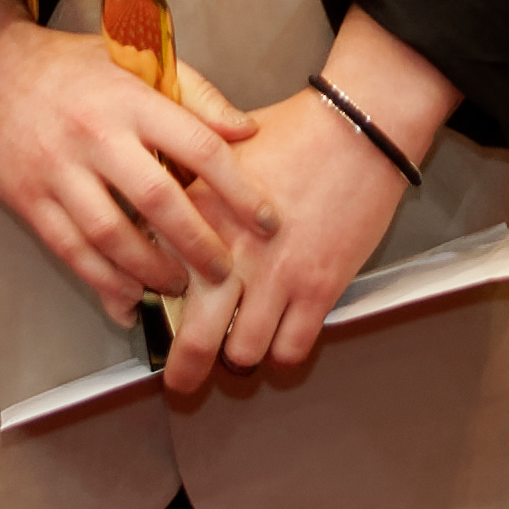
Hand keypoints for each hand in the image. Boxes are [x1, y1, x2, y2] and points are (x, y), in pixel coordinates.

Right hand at [0, 11, 273, 328]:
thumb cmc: (71, 67)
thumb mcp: (133, 59)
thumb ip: (195, 94)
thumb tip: (247, 131)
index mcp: (130, 98)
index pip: (198, 145)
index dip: (238, 188)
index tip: (267, 220)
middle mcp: (96, 135)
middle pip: (157, 199)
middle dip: (198, 243)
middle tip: (227, 271)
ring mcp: (58, 170)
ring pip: (111, 234)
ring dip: (151, 270)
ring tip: (178, 285)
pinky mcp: (28, 199)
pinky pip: (70, 250)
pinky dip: (101, 281)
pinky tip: (127, 298)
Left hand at [176, 15, 456, 393]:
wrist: (357, 128)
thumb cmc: (294, 132)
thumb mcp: (220, 151)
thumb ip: (188, 190)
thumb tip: (161, 221)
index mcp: (199, 213)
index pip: (158, 279)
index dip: (152, 307)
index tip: (151, 318)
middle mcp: (232, 252)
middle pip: (194, 339)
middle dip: (185, 371)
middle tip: (182, 381)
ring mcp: (277, 276)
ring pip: (243, 353)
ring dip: (239, 357)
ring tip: (240, 348)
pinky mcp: (319, 288)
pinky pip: (292, 348)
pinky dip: (283, 354)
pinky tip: (280, 339)